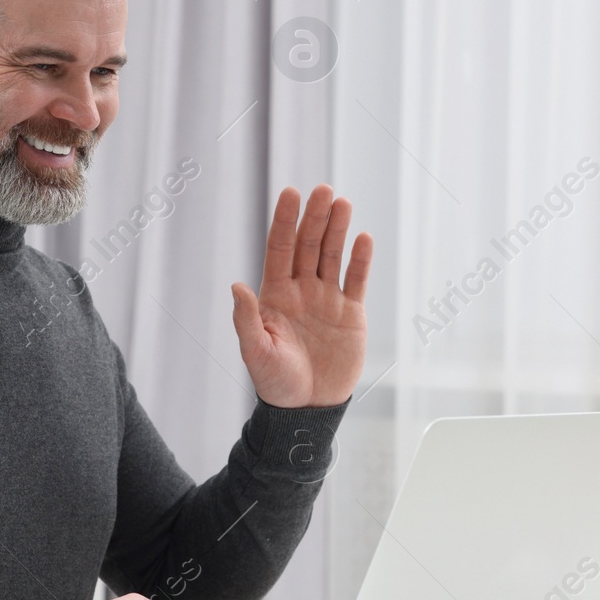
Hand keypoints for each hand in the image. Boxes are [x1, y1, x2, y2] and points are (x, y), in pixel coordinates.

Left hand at [232, 185, 372, 407]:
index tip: (290, 192)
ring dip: (337, 230)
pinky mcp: (350, 314)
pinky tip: (363, 239)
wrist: (307, 409)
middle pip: (308, 246)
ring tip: (343, 202)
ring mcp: (327, 300)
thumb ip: (247, 319)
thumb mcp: (256, 352)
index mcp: (274, 295)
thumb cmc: (276, 383)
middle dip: (315, 217)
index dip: (285, 221)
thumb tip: (236, 286)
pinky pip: (356, 281)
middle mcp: (301, 291)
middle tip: (323, 189)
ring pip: (332, 256)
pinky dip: (360, 260)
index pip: (280, 249)